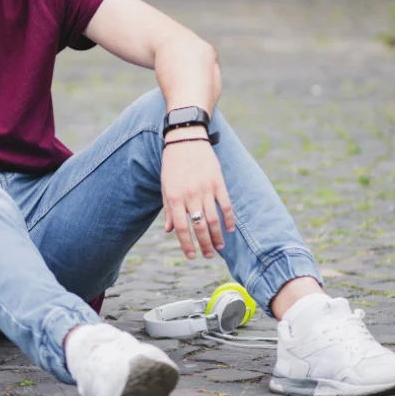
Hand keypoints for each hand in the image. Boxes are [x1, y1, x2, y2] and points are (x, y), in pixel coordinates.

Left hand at [160, 129, 234, 258]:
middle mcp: (190, 195)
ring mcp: (205, 189)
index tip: (192, 256)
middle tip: (208, 256)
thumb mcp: (165, 186)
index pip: (181, 228)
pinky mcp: (218, 182)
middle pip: (199, 227)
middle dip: (204, 245)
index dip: (187, 244)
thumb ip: (169, 209)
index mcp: (174, 197)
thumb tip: (169, 231)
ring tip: (219, 248)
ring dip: (217, 236)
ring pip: (213, 219)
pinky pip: (225, 205)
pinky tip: (229, 230)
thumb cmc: (173, 164)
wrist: (186, 139)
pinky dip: (228, 219)